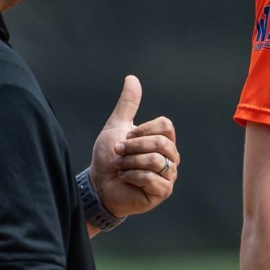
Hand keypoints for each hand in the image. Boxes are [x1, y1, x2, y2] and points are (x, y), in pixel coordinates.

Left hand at [90, 75, 179, 219]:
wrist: (99, 184)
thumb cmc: (108, 157)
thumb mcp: (116, 126)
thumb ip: (127, 104)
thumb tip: (132, 77)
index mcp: (163, 140)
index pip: (165, 125)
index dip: (143, 129)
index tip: (126, 136)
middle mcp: (170, 157)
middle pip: (161, 143)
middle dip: (133, 147)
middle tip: (117, 152)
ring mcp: (169, 175)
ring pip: (155, 160)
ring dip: (130, 162)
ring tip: (119, 166)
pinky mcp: (162, 192)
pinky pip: (151, 178)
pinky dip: (132, 176)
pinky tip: (125, 178)